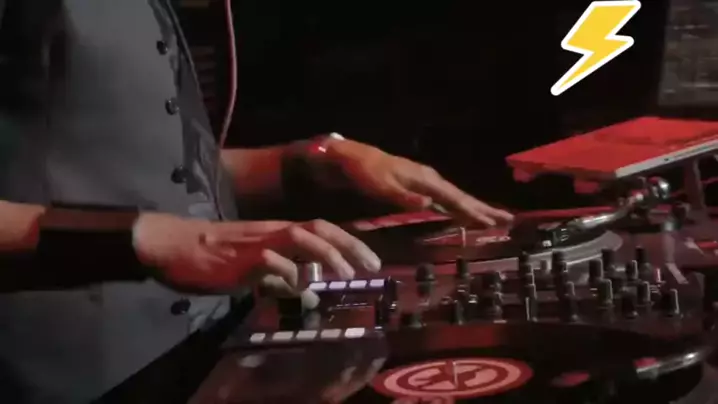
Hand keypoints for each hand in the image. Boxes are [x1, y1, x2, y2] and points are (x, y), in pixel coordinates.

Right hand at [132, 213, 380, 300]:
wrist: (175, 245)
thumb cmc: (213, 254)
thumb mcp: (253, 266)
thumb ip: (278, 276)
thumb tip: (305, 291)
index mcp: (277, 231)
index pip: (321, 228)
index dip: (349, 242)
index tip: (370, 260)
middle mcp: (273, 232)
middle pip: (319, 229)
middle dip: (350, 246)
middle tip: (372, 266)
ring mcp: (259, 243)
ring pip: (300, 238)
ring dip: (327, 254)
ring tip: (346, 275)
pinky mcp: (242, 259)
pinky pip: (271, 261)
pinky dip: (289, 272)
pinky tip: (300, 287)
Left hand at [316, 138, 513, 225]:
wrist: (350, 158)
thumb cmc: (364, 172)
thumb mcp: (381, 186)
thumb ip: (405, 198)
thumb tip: (430, 205)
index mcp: (424, 179)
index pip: (455, 198)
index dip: (475, 211)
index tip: (494, 221)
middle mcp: (429, 179)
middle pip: (461, 197)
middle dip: (482, 209)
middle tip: (506, 219)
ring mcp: (424, 182)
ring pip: (454, 198)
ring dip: (472, 208)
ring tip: (491, 218)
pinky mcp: (417, 186)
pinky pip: (443, 198)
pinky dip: (455, 207)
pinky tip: (460, 214)